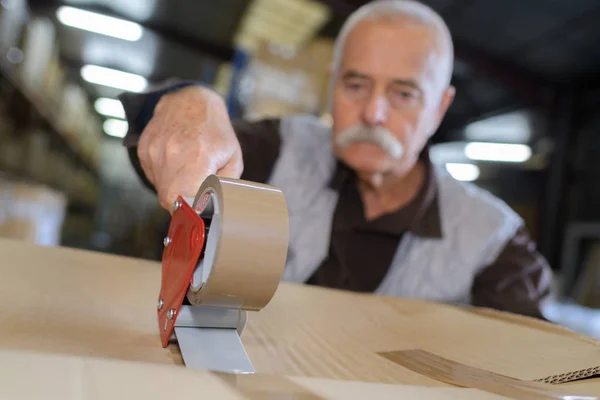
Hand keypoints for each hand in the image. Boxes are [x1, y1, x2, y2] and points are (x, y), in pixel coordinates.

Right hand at [137, 86, 242, 211]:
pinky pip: (153, 176)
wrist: (190, 100)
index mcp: (198, 156)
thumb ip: (225, 186)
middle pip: (170, 199)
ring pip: (160, 189)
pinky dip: (165, 177)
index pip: (183, 199)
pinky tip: (177, 162)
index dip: (189, 211)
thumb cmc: (215, 131)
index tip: (198, 212)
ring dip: (174, 189)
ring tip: (188, 172)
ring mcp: (155, 150)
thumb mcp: (232, 158)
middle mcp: (172, 153)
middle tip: (196, 197)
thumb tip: (216, 209)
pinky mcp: (144, 149)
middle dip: (183, 205)